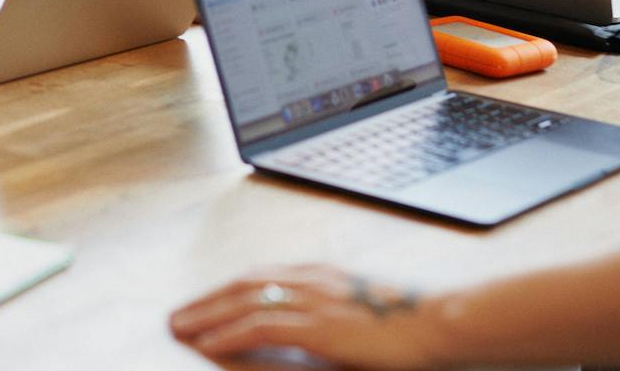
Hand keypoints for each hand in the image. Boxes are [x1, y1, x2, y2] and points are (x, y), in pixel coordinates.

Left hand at [171, 265, 444, 369]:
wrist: (442, 322)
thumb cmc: (411, 324)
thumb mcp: (363, 313)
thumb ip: (332, 315)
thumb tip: (310, 329)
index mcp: (322, 275)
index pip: (262, 277)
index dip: (227, 290)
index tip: (204, 302)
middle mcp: (312, 280)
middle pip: (244, 285)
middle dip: (207, 300)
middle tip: (177, 317)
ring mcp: (315, 300)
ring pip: (244, 302)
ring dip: (207, 316)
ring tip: (180, 330)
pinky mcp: (318, 325)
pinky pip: (260, 326)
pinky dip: (229, 333)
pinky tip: (208, 344)